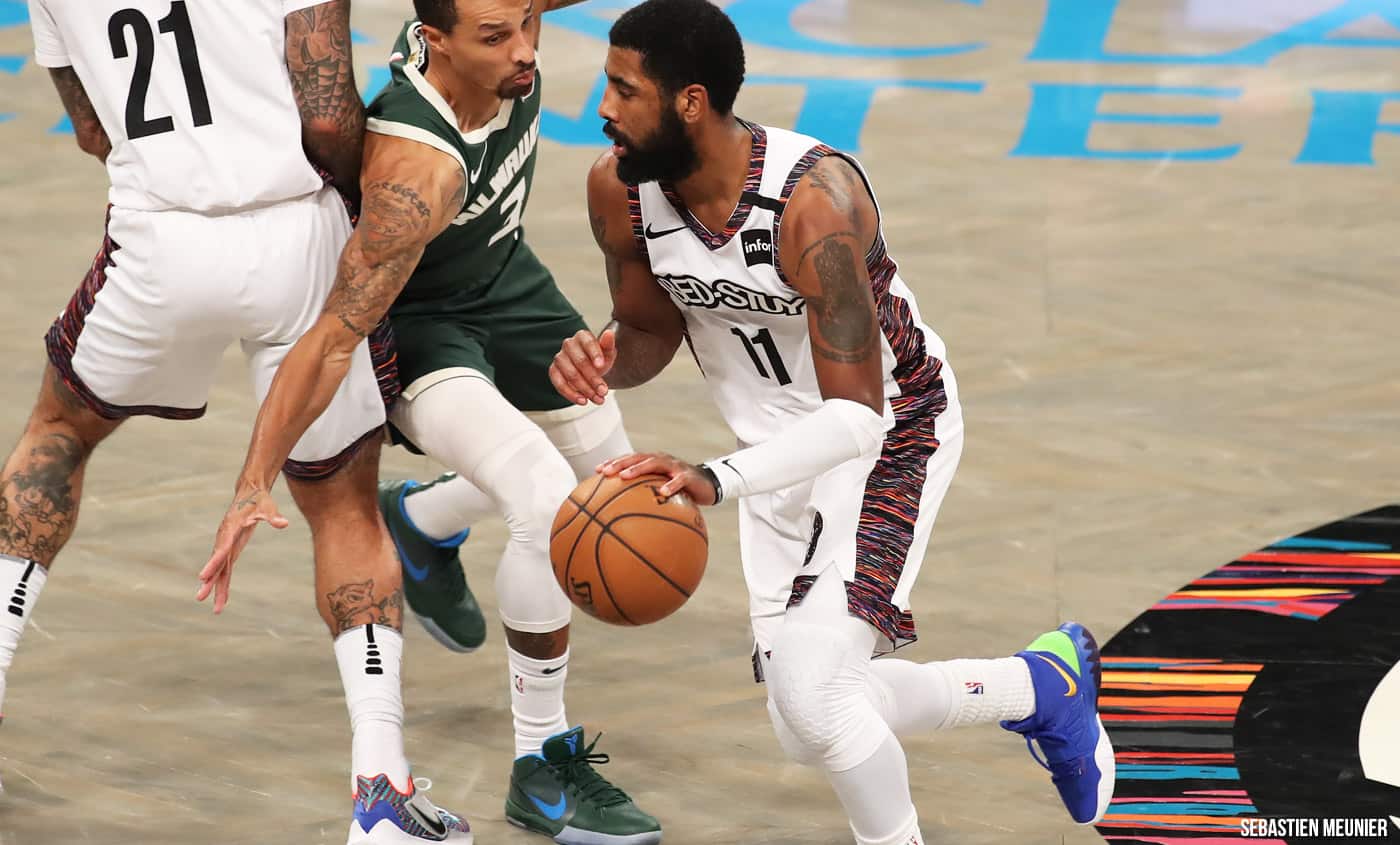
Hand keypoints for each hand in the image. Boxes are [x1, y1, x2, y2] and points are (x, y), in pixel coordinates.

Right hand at [198, 484, 288, 613]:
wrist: (249, 494)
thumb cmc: (258, 500)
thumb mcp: (267, 506)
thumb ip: (273, 516)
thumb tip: (283, 523)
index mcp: (230, 529)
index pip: (221, 549)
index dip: (212, 563)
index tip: (203, 577)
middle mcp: (224, 539)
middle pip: (216, 563)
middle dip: (209, 581)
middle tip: (200, 598)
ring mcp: (226, 545)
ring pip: (219, 570)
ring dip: (216, 588)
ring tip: (216, 609)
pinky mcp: (230, 549)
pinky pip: (225, 569)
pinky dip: (223, 583)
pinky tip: (222, 598)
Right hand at [550, 326, 617, 405]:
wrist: (591, 370)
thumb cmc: (599, 360)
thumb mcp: (608, 354)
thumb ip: (608, 345)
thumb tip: (609, 333)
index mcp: (582, 336)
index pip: (588, 343)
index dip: (595, 354)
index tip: (601, 366)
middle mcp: (569, 344)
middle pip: (580, 362)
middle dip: (593, 378)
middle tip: (604, 391)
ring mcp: (559, 357)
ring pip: (571, 374)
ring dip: (585, 389)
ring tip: (597, 399)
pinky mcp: (553, 371)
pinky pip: (559, 383)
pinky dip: (571, 394)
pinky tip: (582, 400)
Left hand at [598, 452, 718, 506]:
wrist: (707, 486)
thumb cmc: (679, 491)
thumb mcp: (661, 491)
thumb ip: (645, 496)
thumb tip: (622, 515)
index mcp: (652, 462)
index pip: (630, 459)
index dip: (614, 462)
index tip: (597, 470)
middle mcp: (661, 460)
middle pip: (637, 457)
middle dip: (620, 463)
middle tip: (606, 472)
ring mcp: (674, 466)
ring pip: (654, 463)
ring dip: (638, 469)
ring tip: (625, 477)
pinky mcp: (688, 475)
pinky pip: (679, 479)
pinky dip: (671, 485)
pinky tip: (663, 493)